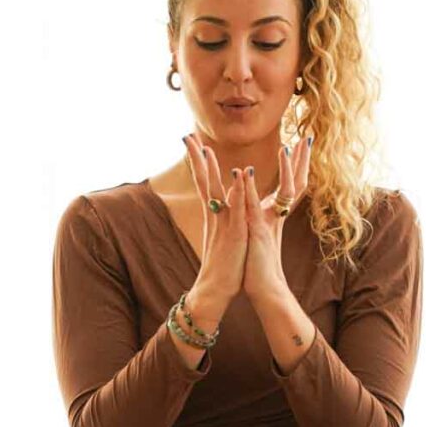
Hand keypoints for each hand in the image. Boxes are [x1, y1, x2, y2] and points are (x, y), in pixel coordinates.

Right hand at [182, 133, 249, 329]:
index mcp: (213, 215)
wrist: (215, 290)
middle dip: (196, 158)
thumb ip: (222, 219)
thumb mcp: (222, 237)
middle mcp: (215, 216)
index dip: (198, 162)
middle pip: (203, 181)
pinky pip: (236, 209)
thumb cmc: (222, 265)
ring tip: (205, 148)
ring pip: (216, 191)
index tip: (192, 142)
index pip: (203, 182)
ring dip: (211, 169)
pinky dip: (237, 192)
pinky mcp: (233, 235)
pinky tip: (238, 176)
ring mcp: (223, 224)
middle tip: (187, 136)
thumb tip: (220, 208)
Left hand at [241, 131, 311, 309]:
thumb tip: (264, 205)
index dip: (299, 165)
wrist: (264, 290)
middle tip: (309, 137)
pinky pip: (253, 207)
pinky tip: (246, 172)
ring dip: (284, 169)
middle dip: (301, 160)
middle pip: (295, 183)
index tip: (304, 143)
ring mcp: (268, 223)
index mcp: (277, 216)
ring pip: (281, 191)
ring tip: (286, 146)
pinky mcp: (257, 233)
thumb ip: (263, 218)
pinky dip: (249, 190)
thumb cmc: (260, 265)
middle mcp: (276, 216)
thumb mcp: (262, 236)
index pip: (293, 185)